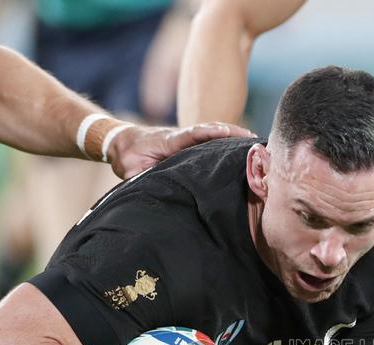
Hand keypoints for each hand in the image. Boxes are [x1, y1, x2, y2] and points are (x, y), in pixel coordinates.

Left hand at [106, 122, 254, 178]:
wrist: (121, 142)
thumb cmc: (127, 158)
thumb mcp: (132, 170)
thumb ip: (145, 177)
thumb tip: (158, 187)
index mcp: (168, 141)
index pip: (192, 134)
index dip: (209, 132)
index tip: (227, 131)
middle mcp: (179, 136)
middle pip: (208, 130)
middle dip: (230, 132)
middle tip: (253, 138)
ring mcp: (184, 138)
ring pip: (210, 133)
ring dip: (231, 135)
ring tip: (253, 141)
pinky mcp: (186, 143)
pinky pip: (207, 139)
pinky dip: (223, 139)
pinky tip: (238, 145)